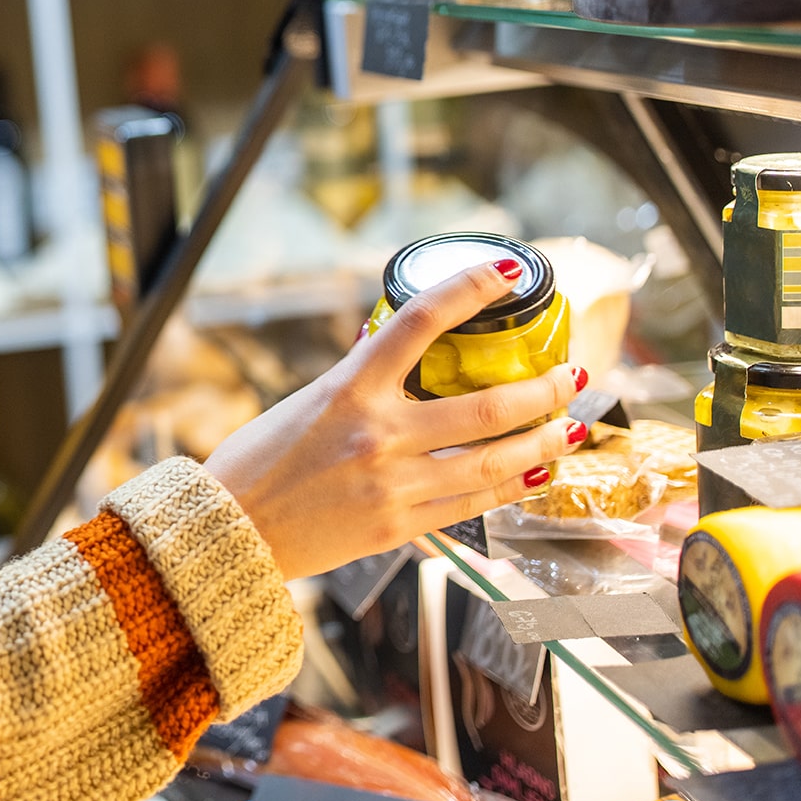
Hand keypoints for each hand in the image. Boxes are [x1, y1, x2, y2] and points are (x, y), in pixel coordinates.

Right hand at [203, 258, 587, 580]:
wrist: (230, 529)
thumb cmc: (259, 461)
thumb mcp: (308, 401)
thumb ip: (362, 385)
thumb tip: (410, 365)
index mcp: (348, 390)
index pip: (420, 322)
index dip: (470, 288)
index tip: (508, 271)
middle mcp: (377, 435)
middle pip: (486, 407)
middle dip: (542, 388)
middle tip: (571, 374)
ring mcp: (394, 486)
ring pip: (494, 463)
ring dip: (544, 442)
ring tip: (569, 427)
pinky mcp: (399, 528)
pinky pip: (472, 505)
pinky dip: (511, 487)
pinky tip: (534, 475)